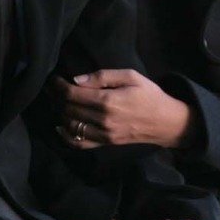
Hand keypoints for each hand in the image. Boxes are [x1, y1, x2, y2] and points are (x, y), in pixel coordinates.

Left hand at [52, 69, 192, 149]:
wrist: (165, 122)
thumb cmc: (149, 95)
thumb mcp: (131, 76)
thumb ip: (103, 76)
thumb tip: (77, 80)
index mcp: (108, 100)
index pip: (72, 94)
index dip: (58, 86)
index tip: (54, 79)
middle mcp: (103, 119)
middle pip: (68, 108)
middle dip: (56, 97)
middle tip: (54, 88)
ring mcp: (103, 134)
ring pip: (70, 125)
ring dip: (60, 113)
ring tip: (59, 102)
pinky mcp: (106, 143)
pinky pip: (80, 144)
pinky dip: (66, 136)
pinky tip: (61, 126)